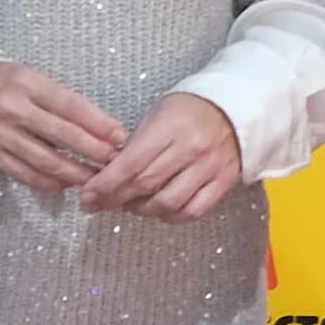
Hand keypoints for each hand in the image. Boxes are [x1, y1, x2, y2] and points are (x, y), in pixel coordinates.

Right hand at [0, 61, 127, 191]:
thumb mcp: (25, 77)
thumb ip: (56, 99)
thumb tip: (96, 127)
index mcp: (25, 83)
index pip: (71, 106)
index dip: (100, 124)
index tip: (120, 136)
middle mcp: (13, 109)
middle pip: (64, 136)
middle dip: (96, 151)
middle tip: (116, 161)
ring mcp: (1, 136)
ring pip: (48, 161)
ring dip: (77, 173)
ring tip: (97, 177)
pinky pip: (28, 175)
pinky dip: (51, 183)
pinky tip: (66, 183)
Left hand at [81, 92, 246, 221]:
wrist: (236, 108)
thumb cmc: (190, 110)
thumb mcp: (158, 115)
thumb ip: (136, 144)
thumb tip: (108, 173)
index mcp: (169, 128)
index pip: (130, 164)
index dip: (106, 184)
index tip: (88, 195)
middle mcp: (190, 149)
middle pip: (146, 185)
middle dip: (115, 199)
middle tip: (97, 204)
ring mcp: (209, 168)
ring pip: (169, 203)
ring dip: (142, 210)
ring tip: (129, 205)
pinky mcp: (224, 182)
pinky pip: (194, 210)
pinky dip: (172, 216)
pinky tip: (159, 210)